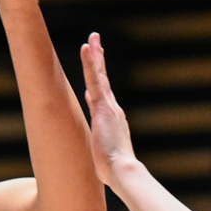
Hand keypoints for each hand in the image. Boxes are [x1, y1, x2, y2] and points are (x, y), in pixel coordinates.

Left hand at [77, 35, 137, 186]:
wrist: (123, 171)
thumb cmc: (116, 171)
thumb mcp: (108, 158)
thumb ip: (106, 153)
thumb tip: (105, 161)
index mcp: (112, 121)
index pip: (102, 97)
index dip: (97, 82)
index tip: (95, 71)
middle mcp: (112, 110)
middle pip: (103, 80)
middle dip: (99, 62)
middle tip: (96, 44)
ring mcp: (108, 106)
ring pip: (99, 75)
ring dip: (95, 56)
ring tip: (92, 38)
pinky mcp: (103, 106)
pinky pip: (95, 78)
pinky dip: (92, 62)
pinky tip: (87, 48)